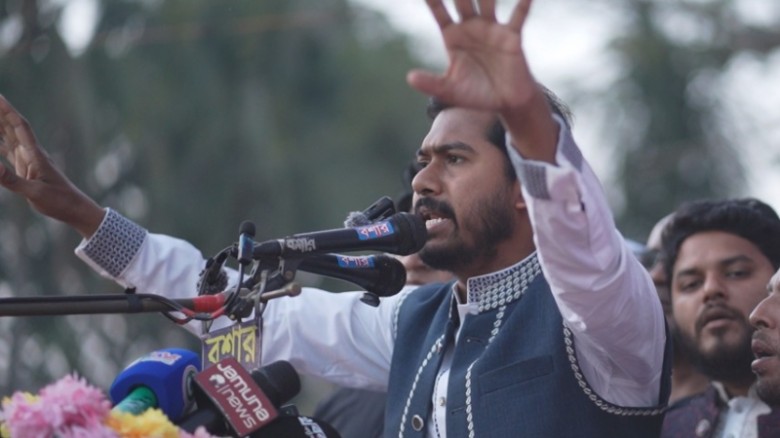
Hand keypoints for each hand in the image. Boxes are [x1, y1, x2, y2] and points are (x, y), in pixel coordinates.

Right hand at [0, 95, 104, 237]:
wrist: (74, 209)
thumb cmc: (59, 201)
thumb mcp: (34, 192)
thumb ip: (12, 180)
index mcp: (35, 155)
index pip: (19, 127)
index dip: (7, 111)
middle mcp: (31, 154)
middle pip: (12, 128)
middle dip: (0, 113)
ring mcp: (29, 161)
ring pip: (9, 138)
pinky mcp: (27, 170)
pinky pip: (8, 153)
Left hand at [408, 0, 536, 111]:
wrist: (504, 103)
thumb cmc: (475, 94)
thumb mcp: (449, 90)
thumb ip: (431, 83)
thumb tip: (409, 78)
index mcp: (453, 36)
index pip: (439, 12)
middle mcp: (471, 26)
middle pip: (462, 0)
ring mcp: (492, 29)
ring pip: (487, 2)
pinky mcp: (511, 37)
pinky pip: (517, 17)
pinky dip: (523, 5)